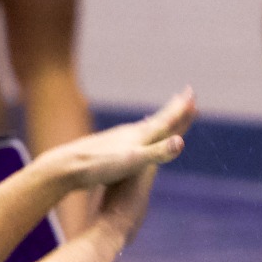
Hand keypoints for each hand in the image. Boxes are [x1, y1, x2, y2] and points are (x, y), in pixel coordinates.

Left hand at [38, 88, 194, 192]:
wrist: (67, 166)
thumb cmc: (100, 166)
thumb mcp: (133, 161)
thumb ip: (158, 152)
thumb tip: (180, 141)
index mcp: (139, 136)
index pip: (166, 120)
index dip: (181, 110)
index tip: (193, 95)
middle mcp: (129, 132)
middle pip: (156, 119)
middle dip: (172, 109)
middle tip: (185, 95)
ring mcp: (116, 138)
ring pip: (142, 127)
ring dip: (156, 121)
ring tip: (161, 116)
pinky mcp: (106, 147)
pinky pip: (128, 138)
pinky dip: (138, 134)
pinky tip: (131, 137)